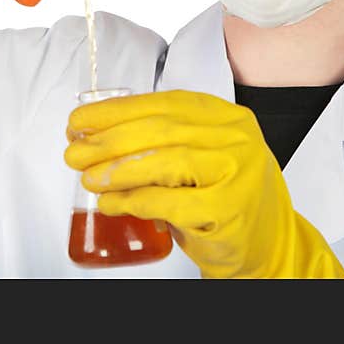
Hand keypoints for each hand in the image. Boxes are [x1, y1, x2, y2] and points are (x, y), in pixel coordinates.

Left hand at [64, 89, 343, 278]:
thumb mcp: (198, 154)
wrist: (268, 240)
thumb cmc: (223, 193)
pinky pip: (170, 202)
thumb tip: (94, 137)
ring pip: (165, 161)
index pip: (162, 104)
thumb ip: (159, 141)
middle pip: (159, 130)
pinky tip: (112, 203)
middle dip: (108, 140)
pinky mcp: (229, 208)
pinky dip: (134, 201)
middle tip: (75, 152)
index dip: (115, 111)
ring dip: (118, 170)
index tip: (80, 121)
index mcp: (224, 116)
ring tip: (89, 178)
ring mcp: (237, 172)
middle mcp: (235, 137)